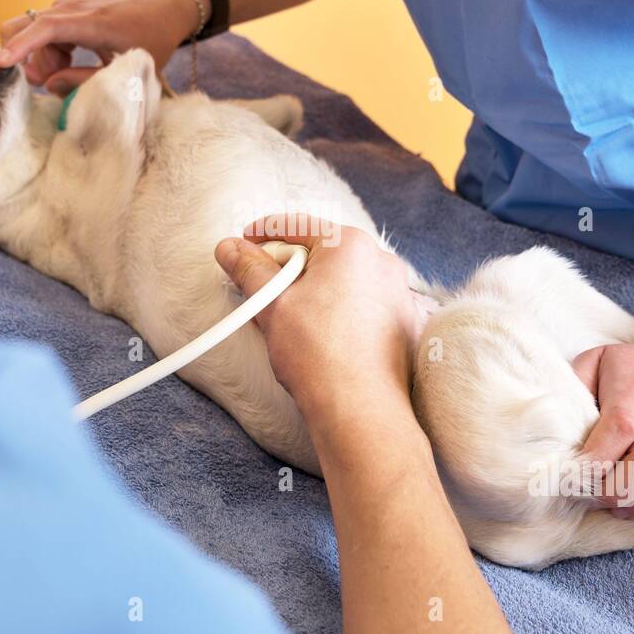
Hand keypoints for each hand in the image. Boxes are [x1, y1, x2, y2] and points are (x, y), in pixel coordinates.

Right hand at [0, 0, 205, 94]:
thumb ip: (88, 80)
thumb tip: (50, 86)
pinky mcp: (67, 11)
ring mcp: (68, 7)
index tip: (1, 64)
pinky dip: (45, 51)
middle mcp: (74, 9)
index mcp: (94, 23)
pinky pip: (42, 32)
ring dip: (38, 58)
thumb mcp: (128, 69)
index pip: (47, 28)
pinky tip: (66, 65)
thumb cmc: (151, 40)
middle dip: (22, 56)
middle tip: (41, 81)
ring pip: (32, 32)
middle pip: (26, 24)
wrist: (162, 9)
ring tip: (63, 76)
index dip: (22, 45)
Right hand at [213, 216, 431, 430]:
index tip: (244, 244)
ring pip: (345, 278)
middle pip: (324, 250)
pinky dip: (342, 309)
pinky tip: (323, 333)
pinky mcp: (405, 322)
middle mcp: (382, 261)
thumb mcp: (272, 304)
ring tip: (291, 315)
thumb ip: (249, 269)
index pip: (299, 225)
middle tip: (264, 285)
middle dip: (291, 265)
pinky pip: (365, 303)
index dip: (264, 233)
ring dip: (316, 288)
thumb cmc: (317, 353)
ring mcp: (399, 292)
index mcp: (350, 245)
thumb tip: (228, 247)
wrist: (359, 408)